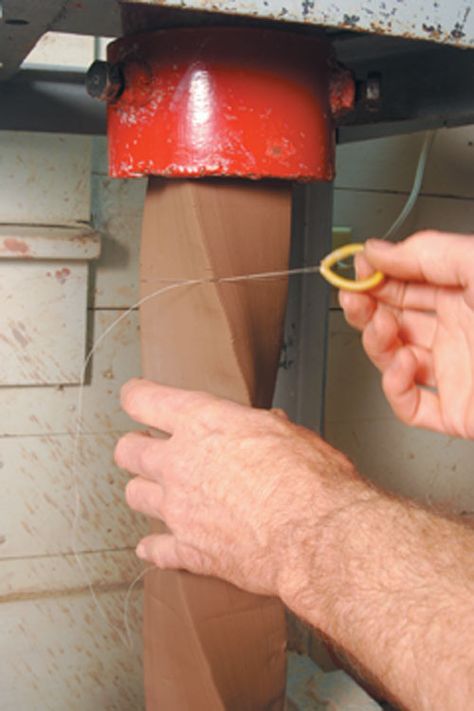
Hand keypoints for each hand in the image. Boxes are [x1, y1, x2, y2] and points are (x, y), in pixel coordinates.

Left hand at [115, 379, 359, 598]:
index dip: (136, 396)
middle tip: (145, 446)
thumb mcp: (287, 432)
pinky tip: (155, 546)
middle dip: (134, 446)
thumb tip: (263, 428)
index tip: (136, 397)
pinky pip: (156, 549)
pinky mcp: (188, 549)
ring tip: (158, 491)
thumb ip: (259, 429)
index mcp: (202, 423)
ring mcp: (178, 509)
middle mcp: (179, 463)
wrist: (314, 537)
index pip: (144, 400)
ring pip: (134, 495)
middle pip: (127, 450)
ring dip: (144, 491)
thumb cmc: (309, 481)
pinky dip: (155, 547)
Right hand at [339, 231, 473, 437]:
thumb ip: (427, 253)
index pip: (407, 281)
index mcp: (466, 295)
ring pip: (394, 358)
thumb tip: (378, 250)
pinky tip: (400, 367)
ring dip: (376, 342)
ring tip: (381, 329)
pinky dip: (394, 388)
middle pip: (394, 317)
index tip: (356, 269)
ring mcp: (455, 371)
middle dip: (368, 305)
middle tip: (354, 297)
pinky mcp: (456, 410)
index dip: (377, 274)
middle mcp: (459, 331)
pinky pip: (411, 405)